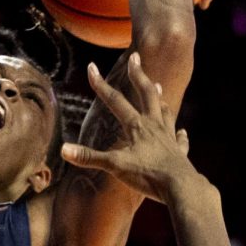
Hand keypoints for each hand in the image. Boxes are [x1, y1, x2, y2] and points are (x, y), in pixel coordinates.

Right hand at [61, 52, 198, 202]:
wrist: (181, 188)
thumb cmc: (148, 175)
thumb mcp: (115, 166)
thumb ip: (89, 157)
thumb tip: (63, 149)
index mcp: (136, 126)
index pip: (115, 101)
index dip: (100, 84)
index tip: (91, 67)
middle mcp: (154, 126)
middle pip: (147, 94)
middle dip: (139, 75)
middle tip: (135, 58)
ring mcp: (169, 138)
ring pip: (165, 111)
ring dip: (159, 98)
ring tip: (157, 87)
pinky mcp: (179, 153)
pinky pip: (180, 140)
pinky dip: (179, 134)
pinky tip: (181, 132)